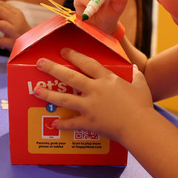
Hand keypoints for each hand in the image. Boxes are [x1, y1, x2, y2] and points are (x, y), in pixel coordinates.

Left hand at [0, 0, 31, 49]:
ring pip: (2, 24)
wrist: (33, 45)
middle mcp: (17, 21)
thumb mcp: (14, 19)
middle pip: (0, 11)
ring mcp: (15, 32)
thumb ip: (2, 13)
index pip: (2, 4)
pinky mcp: (13, 43)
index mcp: (16, 13)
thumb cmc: (19, 31)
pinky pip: (1, 41)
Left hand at [33, 48, 153, 141]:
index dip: (74, 55)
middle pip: (70, 77)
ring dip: (49, 94)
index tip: (63, 51)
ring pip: (65, 98)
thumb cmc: (142, 105)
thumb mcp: (140, 83)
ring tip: (36, 90)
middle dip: (53, 69)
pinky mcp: (89, 122)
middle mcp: (95, 90)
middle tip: (40, 63)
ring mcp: (90, 106)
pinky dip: (62, 124)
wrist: (140, 126)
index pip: (87, 63)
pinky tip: (52, 123)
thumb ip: (134, 74)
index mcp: (107, 79)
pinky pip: (72, 123)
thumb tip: (131, 67)